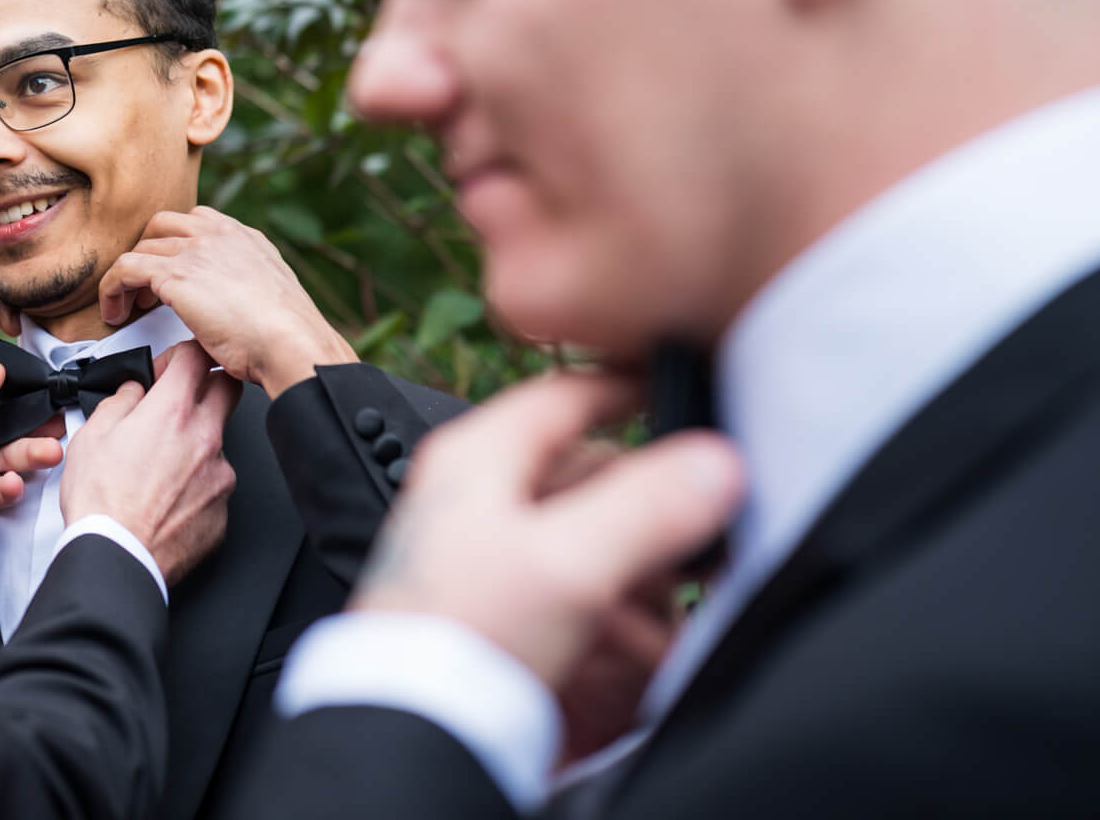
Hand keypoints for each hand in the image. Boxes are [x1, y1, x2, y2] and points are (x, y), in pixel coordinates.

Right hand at [60, 342, 240, 584]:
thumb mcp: (91, 436)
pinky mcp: (223, 509)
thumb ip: (120, 402)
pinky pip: (215, 484)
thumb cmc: (100, 503)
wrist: (117, 557)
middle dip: (208, 385)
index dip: (179, 356)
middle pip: (227, 388)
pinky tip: (167, 498)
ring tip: (159, 469)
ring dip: (196, 444)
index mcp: (172, 412)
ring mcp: (220, 474)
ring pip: (219, 442)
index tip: (167, 370)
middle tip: (180, 401)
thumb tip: (133, 393)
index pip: (196, 356)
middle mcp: (205, 437)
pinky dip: (196, 485)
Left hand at [96, 207, 354, 395]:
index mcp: (245, 238)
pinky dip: (112, 289)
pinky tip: (116, 313)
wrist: (291, 343)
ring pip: (141, 247)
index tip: (170, 275)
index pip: (197, 221)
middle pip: (162, 226)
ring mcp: (196, 250)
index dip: (176, 246)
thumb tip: (225, 311)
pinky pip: (124, 269)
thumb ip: (243, 290)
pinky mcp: (174, 275)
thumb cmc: (286, 336)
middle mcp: (219, 235)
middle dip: (149, 253)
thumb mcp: (268, 299)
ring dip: (129, 276)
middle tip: (146, 289)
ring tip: (128, 307)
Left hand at [351, 371, 741, 699]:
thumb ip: (648, 506)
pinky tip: (630, 665)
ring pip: (598, 550)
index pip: (565, 396)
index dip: (627, 390)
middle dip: (651, 523)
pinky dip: (619, 632)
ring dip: (641, 589)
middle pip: (595, 482)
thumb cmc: (454, 642)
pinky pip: (584, 608)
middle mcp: (484, 503)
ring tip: (654, 632)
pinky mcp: (510, 623)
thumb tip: (715, 461)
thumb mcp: (566, 564)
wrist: (409, 735)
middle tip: (697, 554)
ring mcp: (497, 565)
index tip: (684, 394)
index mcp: (480, 461)